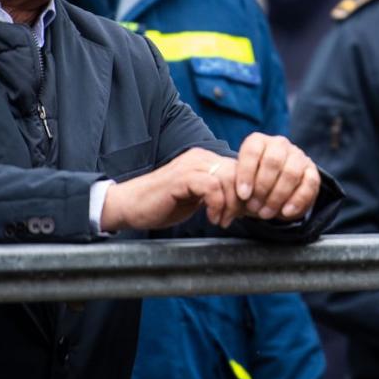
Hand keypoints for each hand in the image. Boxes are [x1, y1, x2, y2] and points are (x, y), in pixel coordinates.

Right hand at [100, 148, 241, 230]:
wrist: (130, 206)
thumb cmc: (164, 204)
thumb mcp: (198, 198)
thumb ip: (219, 194)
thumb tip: (247, 203)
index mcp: (205, 160)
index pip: (240, 169)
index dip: (248, 191)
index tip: (246, 212)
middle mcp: (200, 157)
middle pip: (238, 172)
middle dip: (243, 199)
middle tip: (237, 218)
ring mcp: (190, 165)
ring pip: (228, 178)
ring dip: (231, 204)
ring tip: (223, 220)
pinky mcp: (181, 177)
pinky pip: (212, 186)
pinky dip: (217, 204)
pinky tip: (212, 218)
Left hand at [234, 132, 320, 221]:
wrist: (273, 194)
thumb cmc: (252, 187)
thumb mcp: (241, 183)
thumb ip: (238, 186)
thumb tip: (237, 195)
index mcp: (259, 141)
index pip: (253, 150)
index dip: (246, 173)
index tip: (243, 195)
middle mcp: (279, 144)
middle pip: (273, 161)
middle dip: (262, 188)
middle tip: (254, 207)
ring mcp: (298, 156)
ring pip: (291, 173)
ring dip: (277, 197)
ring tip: (266, 213)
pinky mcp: (312, 171)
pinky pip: (309, 184)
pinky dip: (297, 201)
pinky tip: (286, 212)